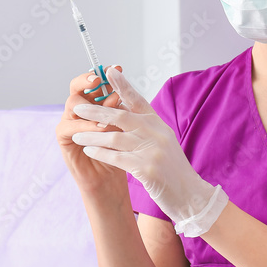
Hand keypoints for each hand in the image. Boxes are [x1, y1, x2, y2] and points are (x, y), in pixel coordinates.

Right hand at [55, 65, 128, 197]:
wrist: (111, 178)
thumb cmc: (119, 151)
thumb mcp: (124, 127)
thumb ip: (121, 109)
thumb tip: (122, 91)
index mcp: (95, 102)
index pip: (95, 81)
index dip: (105, 73)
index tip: (118, 68)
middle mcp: (80, 109)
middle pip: (77, 86)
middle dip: (88, 81)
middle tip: (99, 80)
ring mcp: (70, 122)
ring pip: (72, 104)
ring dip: (90, 106)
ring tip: (107, 111)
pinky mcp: (64, 138)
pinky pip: (69, 127)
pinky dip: (85, 127)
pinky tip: (99, 129)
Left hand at [70, 68, 228, 236]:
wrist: (190, 195)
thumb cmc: (173, 170)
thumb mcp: (163, 142)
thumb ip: (145, 128)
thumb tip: (121, 113)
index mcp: (159, 124)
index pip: (138, 100)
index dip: (122, 85)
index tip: (108, 71)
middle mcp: (158, 133)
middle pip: (121, 116)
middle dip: (96, 111)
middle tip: (76, 107)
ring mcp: (154, 150)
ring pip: (115, 138)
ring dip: (92, 136)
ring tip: (76, 135)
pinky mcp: (148, 169)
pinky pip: (117, 158)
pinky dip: (101, 153)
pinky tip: (88, 151)